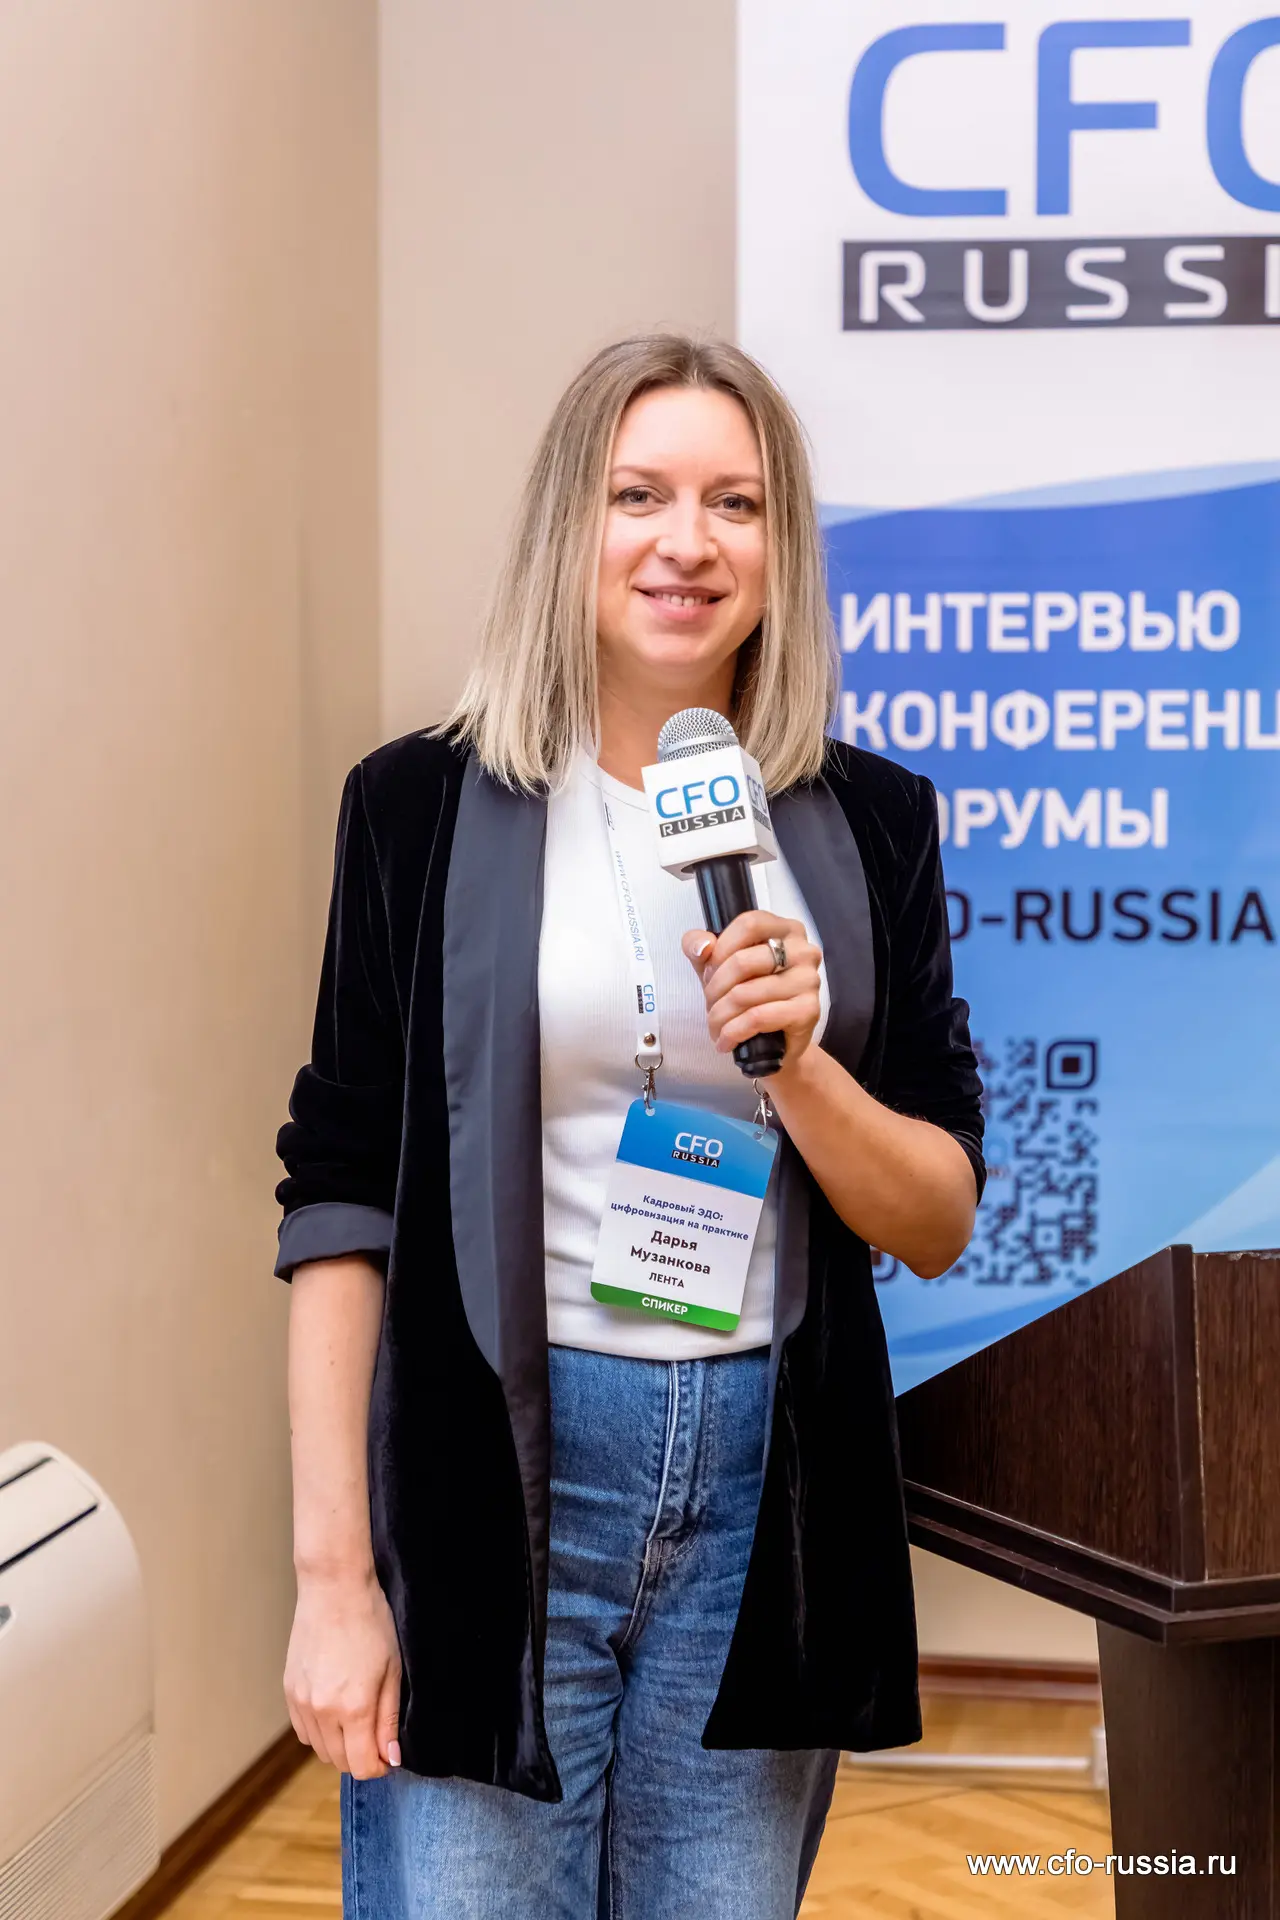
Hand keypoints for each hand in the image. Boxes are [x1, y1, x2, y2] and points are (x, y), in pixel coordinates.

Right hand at [284, 1567, 402, 1777]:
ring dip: (339, 1746)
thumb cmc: (371, 1624)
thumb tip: (391, 1758)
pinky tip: (334, 1712)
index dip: (379, 1767)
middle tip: (376, 1736)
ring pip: (319, 1749)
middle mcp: (323, 1711)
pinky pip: (303, 1731)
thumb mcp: (392, 1670)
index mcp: (354, 1708)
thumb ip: (389, 1719)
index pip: (362, 1766)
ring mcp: (302, 1702)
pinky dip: (319, 1732)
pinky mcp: (289, 1691)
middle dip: (361, 1757)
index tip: (388, 1755)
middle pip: (340, 1762)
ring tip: (356, 1720)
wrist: (334, 1590)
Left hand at [682, 910, 822, 1075]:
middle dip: (715, 988)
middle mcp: (804, 951)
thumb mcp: (719, 966)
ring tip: (716, 1026)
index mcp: (786, 930)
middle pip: (743, 961)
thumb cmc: (749, 997)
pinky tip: (727, 1040)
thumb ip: (701, 946)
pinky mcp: (808, 1011)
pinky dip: (734, 1031)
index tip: (709, 971)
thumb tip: (702, 946)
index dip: (720, 949)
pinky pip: (758, 1017)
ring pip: (745, 993)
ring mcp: (809, 980)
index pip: (749, 924)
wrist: (776, 1042)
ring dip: (720, 1015)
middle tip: (710, 1004)